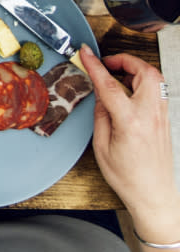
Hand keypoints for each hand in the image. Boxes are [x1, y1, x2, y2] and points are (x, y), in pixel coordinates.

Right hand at [81, 47, 179, 235]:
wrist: (154, 196)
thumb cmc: (128, 178)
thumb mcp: (102, 146)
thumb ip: (101, 116)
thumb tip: (101, 96)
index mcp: (131, 122)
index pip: (110, 85)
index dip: (95, 65)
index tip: (85, 54)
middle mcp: (151, 116)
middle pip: (146, 72)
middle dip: (126, 60)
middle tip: (108, 63)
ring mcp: (162, 118)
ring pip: (156, 80)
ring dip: (136, 71)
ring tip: (118, 76)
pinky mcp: (165, 121)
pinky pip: (157, 92)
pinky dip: (143, 84)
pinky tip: (129, 92)